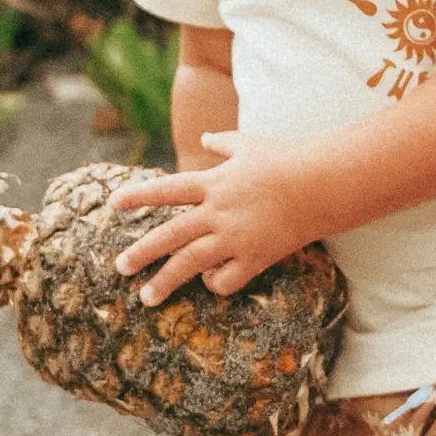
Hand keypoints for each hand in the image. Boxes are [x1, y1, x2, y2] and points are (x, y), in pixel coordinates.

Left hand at [109, 132, 316, 305]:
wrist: (322, 186)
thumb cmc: (286, 160)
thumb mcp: (249, 144)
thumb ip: (222, 142)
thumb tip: (206, 137)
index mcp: (214, 182)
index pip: (166, 190)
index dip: (138, 196)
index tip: (113, 204)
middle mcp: (218, 212)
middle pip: (169, 235)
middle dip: (141, 252)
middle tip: (118, 267)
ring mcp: (235, 238)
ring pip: (190, 264)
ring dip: (164, 281)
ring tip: (145, 297)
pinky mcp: (254, 258)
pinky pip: (225, 279)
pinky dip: (213, 283)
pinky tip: (210, 281)